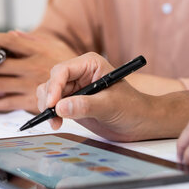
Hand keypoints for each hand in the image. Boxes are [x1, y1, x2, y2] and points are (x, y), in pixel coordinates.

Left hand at [0, 30, 75, 112]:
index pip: (9, 42)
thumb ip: (29, 39)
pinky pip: (10, 103)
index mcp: (36, 49)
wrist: (86, 84)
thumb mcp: (50, 44)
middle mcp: (32, 66)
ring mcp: (32, 84)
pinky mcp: (33, 101)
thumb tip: (11, 33)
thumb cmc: (62, 61)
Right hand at [38, 52, 158, 141]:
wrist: (141, 123)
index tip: (53, 104)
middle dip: (49, 99)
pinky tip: (57, 123)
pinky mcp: (70, 102)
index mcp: (89, 64)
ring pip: (48, 93)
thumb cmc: (133, 108)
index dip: (54, 86)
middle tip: (52, 117)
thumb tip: (60, 108)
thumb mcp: (110, 106)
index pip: (62, 71)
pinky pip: (52, 104)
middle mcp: (78, 73)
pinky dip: (50, 114)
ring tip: (56, 122)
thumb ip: (85, 106)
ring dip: (47, 107)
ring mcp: (74, 88)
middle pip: (52, 81)